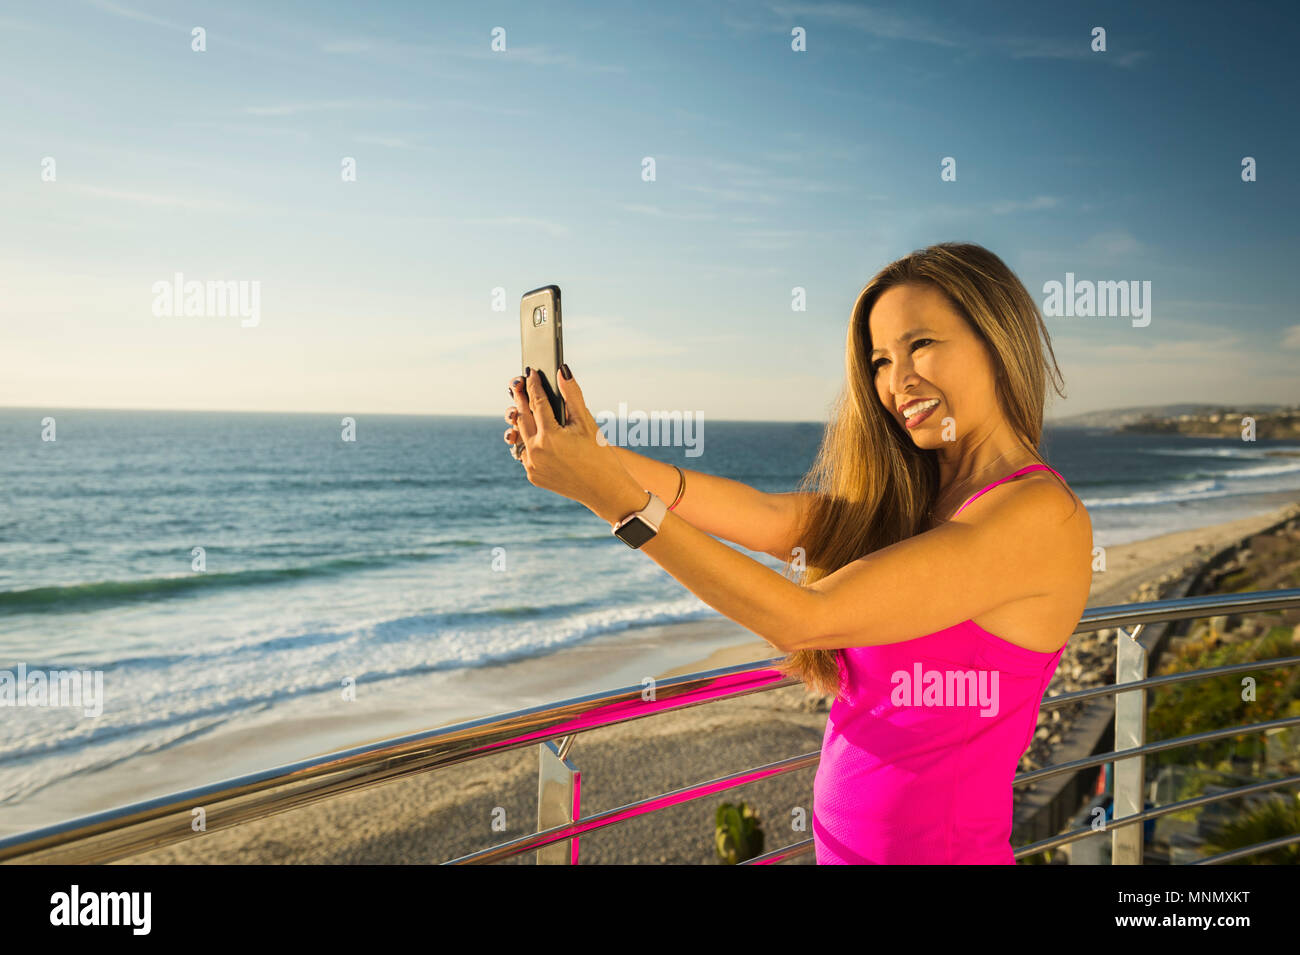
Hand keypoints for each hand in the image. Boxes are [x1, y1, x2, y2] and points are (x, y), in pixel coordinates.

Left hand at [504, 366, 642, 519]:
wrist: (605, 490)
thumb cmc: (600, 454)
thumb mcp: (587, 423)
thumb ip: (572, 395)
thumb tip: (562, 371)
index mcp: (550, 436)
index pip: (537, 402)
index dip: (534, 385)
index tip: (532, 372)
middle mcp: (536, 452)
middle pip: (523, 417)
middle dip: (521, 398)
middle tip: (519, 383)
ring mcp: (532, 466)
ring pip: (522, 435)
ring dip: (522, 419)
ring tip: (523, 405)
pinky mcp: (533, 476)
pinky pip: (526, 453)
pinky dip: (529, 441)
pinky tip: (532, 430)